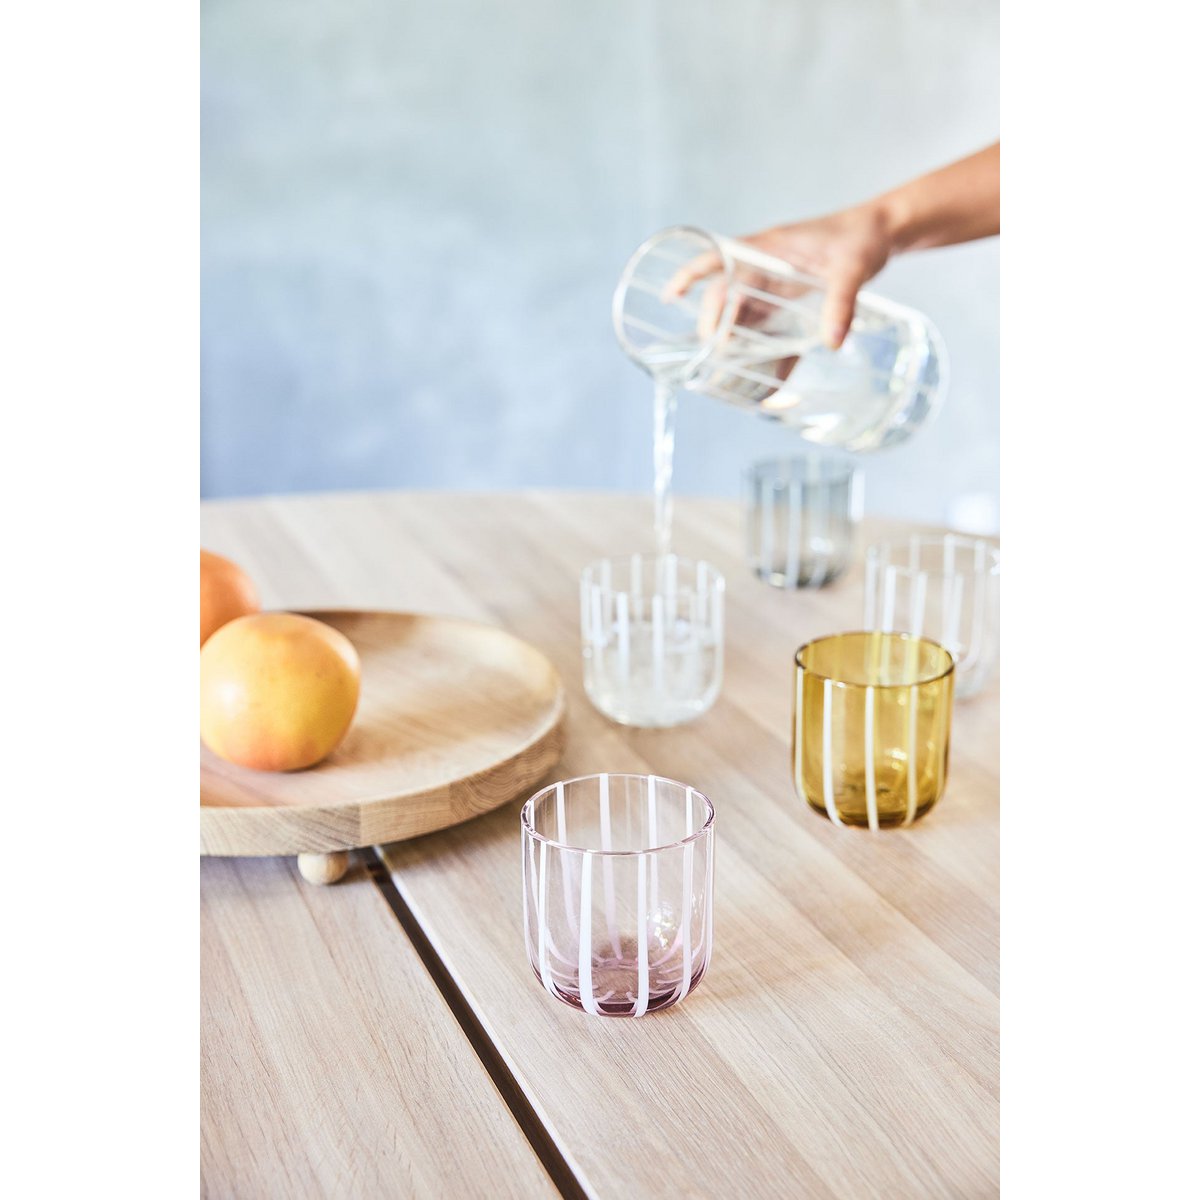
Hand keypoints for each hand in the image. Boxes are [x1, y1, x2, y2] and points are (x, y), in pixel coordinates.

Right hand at [665, 203, 894, 349]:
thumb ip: (842, 303)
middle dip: (714, 323)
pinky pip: (769, 325)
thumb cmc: (864, 238)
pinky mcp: (792, 300)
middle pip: (725, 295)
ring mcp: (777, 284)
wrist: (884, 232)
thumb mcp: (853, 267)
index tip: (670, 296)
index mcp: (768, 249)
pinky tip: (763, 373)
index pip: (719, 259)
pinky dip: (764, 347)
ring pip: (743, 314)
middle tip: (714, 352)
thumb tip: (832, 343)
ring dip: (733, 338)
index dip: (690, 275)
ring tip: (726, 367)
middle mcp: (765, 267)